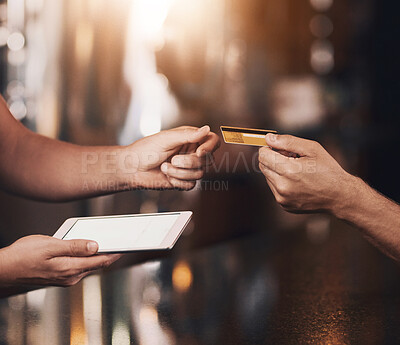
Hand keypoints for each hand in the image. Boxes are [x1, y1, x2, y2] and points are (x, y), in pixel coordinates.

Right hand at [0, 235, 120, 286]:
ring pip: (88, 266)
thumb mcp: (50, 245)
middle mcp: (71, 277)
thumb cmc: (22, 256)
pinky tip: (87, 250)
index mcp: (70, 268)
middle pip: (97, 264)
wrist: (3, 270)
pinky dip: (87, 259)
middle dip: (110, 253)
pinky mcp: (60, 277)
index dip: (116, 253)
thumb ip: (74, 246)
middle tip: (122, 241)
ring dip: (98, 256)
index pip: (101, 261)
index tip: (129, 246)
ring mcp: (65, 279)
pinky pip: (79, 267)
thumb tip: (95, 246)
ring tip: (109, 243)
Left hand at [129, 125, 219, 189]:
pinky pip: (191, 185)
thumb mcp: (166, 139)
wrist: (132, 169)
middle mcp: (192, 152)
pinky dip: (177, 182)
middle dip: (189, 162)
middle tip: (173, 160)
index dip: (210, 147)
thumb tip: (206, 129)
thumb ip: (188, 135)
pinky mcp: (183, 181)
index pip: (212, 141)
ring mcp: (188, 167)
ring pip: (199, 174)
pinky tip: (166, 176)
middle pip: (207, 160)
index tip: (199, 152)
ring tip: (164, 167)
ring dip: (179, 173)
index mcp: (190, 138)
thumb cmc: (145, 150)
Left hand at [258, 133, 354, 213]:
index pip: (263, 155)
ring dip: (277, 171)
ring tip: (297, 171)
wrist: (339, 196)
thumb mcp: (311, 149)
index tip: (280, 148)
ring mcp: (282, 198)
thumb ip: (287, 142)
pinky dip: (281, 182)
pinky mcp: (283, 204)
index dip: (270, 148)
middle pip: (262, 166)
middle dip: (273, 158)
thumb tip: (268, 138)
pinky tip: (297, 181)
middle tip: (291, 158)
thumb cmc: (328, 170)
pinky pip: (274, 188)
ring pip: (267, 177)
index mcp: (289, 170)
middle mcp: (282, 186)